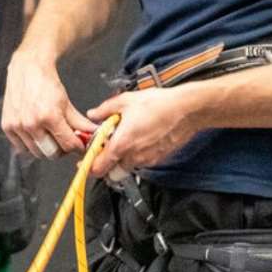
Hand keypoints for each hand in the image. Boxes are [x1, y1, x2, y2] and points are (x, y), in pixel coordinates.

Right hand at [2, 52, 92, 159]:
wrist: (27, 68)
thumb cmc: (46, 83)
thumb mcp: (66, 103)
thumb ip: (79, 123)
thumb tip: (93, 135)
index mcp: (49, 116)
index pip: (68, 144)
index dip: (77, 147)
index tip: (79, 145)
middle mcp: (31, 123)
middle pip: (52, 153)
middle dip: (62, 149)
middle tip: (64, 140)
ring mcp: (18, 126)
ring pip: (37, 153)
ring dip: (46, 148)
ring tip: (50, 135)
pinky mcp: (7, 126)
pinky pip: (22, 148)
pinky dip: (30, 145)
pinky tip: (36, 134)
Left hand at [87, 88, 201, 179]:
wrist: (186, 110)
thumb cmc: (159, 105)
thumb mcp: (126, 101)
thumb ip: (105, 110)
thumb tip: (93, 114)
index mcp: (122, 144)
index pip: (99, 167)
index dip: (89, 166)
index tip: (86, 160)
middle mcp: (133, 156)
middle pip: (112, 171)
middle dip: (106, 163)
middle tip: (105, 148)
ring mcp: (147, 160)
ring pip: (126, 166)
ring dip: (121, 158)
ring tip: (125, 139)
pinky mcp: (158, 159)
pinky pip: (141, 162)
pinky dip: (136, 155)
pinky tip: (139, 138)